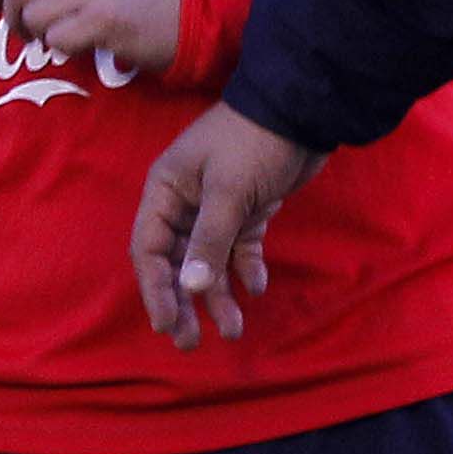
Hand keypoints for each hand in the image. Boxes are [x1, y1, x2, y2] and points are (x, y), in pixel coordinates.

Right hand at [131, 103, 322, 348]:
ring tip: (232, 330)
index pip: (149, 250)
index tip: (166, 324)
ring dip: (218, 295)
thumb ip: (209, 241)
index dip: (155, 289)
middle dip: (183, 302)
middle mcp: (185, 202)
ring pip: (209, 262)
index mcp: (166, 191)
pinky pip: (240, 249)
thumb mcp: (228, 192)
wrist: (303, 110)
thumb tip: (189, 288)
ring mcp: (217, 208)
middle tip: (190, 342)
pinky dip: (246, 269)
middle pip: (175, 263)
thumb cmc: (254, 143)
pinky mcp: (248, 211)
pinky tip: (256, 287)